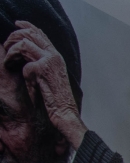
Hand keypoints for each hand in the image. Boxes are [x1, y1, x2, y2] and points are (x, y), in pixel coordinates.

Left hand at [3, 21, 85, 148]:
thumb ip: (40, 64)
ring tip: (8, 61)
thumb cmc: (56, 100)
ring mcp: (49, 61)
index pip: (41, 35)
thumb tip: (25, 56)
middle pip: (31, 34)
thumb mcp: (48, 77)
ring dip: (11, 51)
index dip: (28, 26)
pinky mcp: (43, 70)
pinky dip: (21, 73)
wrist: (66, 113)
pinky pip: (24, 65)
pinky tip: (23, 82)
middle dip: (14, 36)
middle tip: (6, 45)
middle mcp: (54, 56)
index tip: (17, 24)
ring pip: (24, 44)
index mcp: (57, 57)